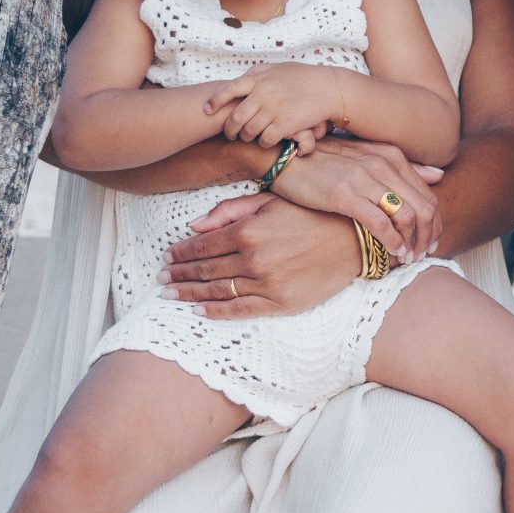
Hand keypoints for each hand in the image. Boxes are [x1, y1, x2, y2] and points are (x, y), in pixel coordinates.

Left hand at [162, 194, 360, 316]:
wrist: (353, 239)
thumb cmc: (311, 213)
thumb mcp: (270, 200)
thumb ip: (230, 211)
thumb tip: (194, 226)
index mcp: (248, 231)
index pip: (203, 246)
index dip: (180, 252)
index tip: (166, 256)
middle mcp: (253, 259)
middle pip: (205, 270)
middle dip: (179, 274)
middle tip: (160, 279)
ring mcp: (266, 284)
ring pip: (218, 292)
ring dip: (190, 294)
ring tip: (170, 294)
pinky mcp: (281, 303)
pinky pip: (241, 310)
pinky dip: (217, 312)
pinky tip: (199, 310)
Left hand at [206, 62, 343, 147]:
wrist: (328, 88)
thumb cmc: (303, 77)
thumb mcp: (278, 68)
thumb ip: (258, 72)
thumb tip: (242, 77)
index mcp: (258, 78)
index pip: (228, 90)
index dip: (215, 102)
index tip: (206, 110)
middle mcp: (263, 93)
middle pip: (236, 117)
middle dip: (230, 129)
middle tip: (230, 134)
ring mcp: (273, 109)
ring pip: (249, 131)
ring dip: (246, 137)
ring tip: (248, 138)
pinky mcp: (285, 124)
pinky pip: (265, 139)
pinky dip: (262, 143)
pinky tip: (265, 141)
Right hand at [266, 138, 443, 263]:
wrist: (284, 156)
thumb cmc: (324, 160)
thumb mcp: (366, 156)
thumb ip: (402, 167)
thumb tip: (439, 175)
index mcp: (391, 155)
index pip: (428, 194)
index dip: (434, 223)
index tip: (430, 241)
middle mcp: (383, 164)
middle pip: (424, 207)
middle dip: (428, 236)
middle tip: (424, 254)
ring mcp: (364, 178)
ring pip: (407, 216)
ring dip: (412, 243)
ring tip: (409, 258)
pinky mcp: (345, 195)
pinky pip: (380, 223)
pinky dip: (392, 242)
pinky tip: (392, 253)